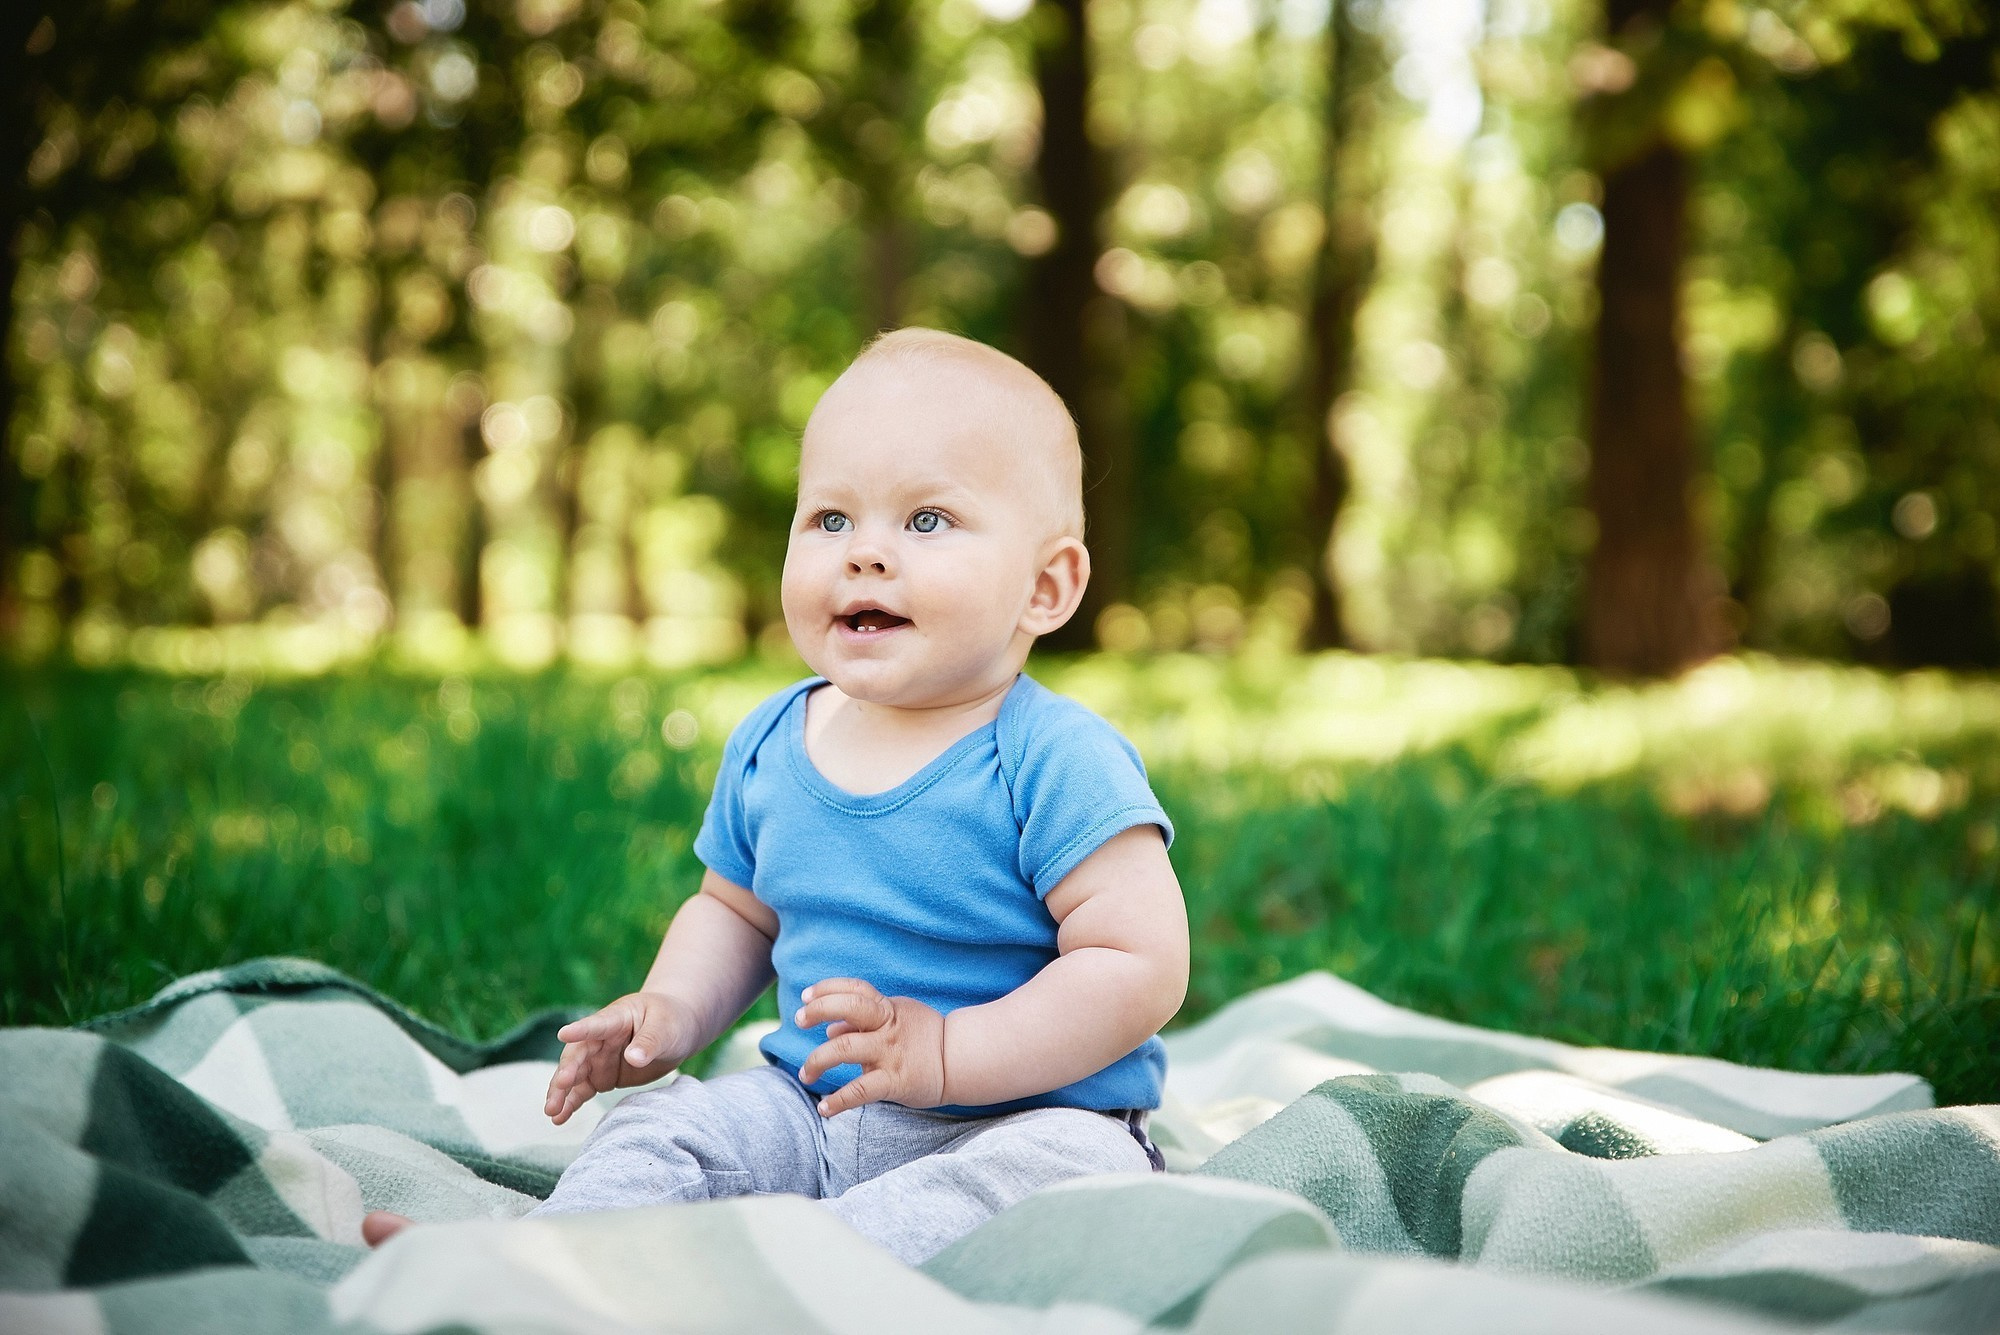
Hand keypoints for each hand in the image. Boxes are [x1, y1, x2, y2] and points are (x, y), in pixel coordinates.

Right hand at [543, 991, 697, 1124]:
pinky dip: (570, 1104)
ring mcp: (598, 1059)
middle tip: (560, 1086)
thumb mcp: (665, 1027)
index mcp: (616, 1018)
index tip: (564, 1034)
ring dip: (561, 1092)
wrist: (676, 1030)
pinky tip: (559, 1118)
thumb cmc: (671, 1021)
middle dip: (567, 1070)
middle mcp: (600, 1039)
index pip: (597, 1024)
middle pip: (578, 1054)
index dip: (581, 1030)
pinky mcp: (602, 1077)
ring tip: (551, 1112)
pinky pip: (582, 1091)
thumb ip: (649, 1042)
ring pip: (574, 1076)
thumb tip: (634, 1058)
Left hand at [794, 978, 947, 1115]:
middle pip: (848, 1008)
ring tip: (805, 1074)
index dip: (827, 988)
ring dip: (817, 1060)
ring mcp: (890, 1053)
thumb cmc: (926, 1036)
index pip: (854, 989)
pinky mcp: (895, 1081)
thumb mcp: (899, 1017)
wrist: (960, 1060)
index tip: (806, 997)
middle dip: (818, 1010)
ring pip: (844, 1048)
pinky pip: (860, 1090)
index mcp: (888, 1009)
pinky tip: (825, 1108)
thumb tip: (830, 1027)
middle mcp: (887, 1027)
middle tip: (799, 1020)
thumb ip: (865, 1020)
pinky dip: (838, 1101)